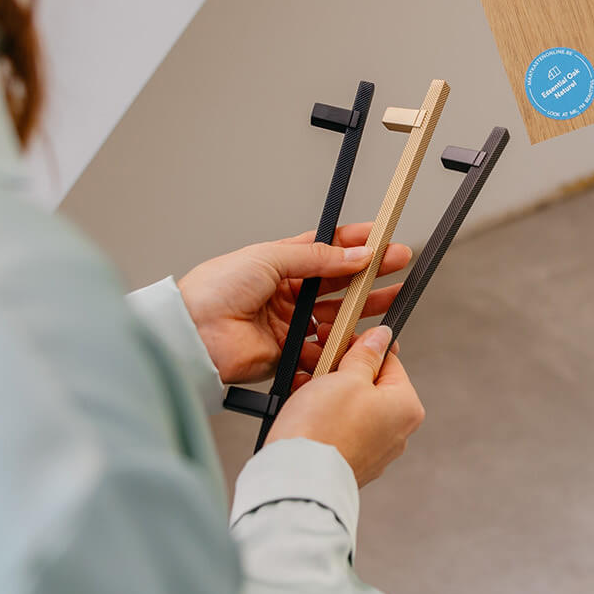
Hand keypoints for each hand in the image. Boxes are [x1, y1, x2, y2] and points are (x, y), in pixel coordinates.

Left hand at [177, 223, 412, 384]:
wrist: (192, 332)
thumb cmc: (216, 288)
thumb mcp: (270, 257)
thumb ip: (318, 257)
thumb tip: (358, 254)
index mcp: (280, 265)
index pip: (327, 250)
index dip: (357, 243)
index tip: (384, 237)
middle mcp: (288, 295)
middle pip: (339, 284)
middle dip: (371, 275)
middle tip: (400, 264)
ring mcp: (290, 325)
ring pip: (337, 318)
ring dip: (365, 310)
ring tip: (392, 300)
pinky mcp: (288, 355)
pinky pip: (322, 352)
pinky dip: (341, 348)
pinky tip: (360, 339)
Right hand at [268, 326, 424, 485]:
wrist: (297, 480)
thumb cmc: (324, 429)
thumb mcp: (347, 377)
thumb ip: (365, 354)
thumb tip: (380, 337)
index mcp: (406, 407)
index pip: (388, 361)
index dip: (360, 345)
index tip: (336, 338)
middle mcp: (396, 432)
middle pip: (368, 384)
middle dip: (338, 367)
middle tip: (313, 357)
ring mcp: (373, 451)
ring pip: (349, 406)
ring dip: (325, 388)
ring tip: (300, 381)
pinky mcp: (349, 462)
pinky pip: (338, 428)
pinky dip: (321, 414)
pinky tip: (300, 405)